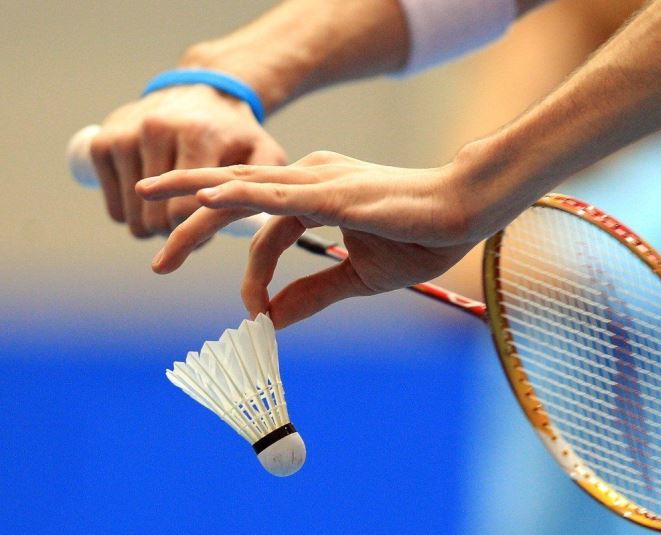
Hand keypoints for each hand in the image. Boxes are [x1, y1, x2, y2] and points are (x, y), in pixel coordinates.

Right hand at [89, 84, 286, 237]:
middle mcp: (155, 130)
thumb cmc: (238, 134)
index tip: (211, 232)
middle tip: (195, 223)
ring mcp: (123, 135)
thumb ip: (268, 187)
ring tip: (177, 213)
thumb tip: (260, 225)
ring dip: (154, 228)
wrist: (203, 91)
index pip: (184, 210)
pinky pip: (113, 210)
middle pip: (155, 220)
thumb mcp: (263, 153)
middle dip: (176, 233)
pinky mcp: (100, 143)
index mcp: (197, 136)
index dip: (198, 233)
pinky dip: (131, 217)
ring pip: (131, 220)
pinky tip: (153, 205)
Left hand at [136, 151, 488, 327]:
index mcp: (317, 195)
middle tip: (157, 255)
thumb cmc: (421, 237)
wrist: (465, 212)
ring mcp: (320, 179)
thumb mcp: (358, 277)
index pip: (266, 233)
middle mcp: (311, 178)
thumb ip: (313, 293)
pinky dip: (237, 196)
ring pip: (244, 186)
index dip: (253, 274)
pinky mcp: (333, 191)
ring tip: (149, 199)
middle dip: (191, 221)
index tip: (253, 313)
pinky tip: (202, 197)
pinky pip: (276, 194)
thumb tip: (272, 320)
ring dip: (194, 196)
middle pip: (237, 196)